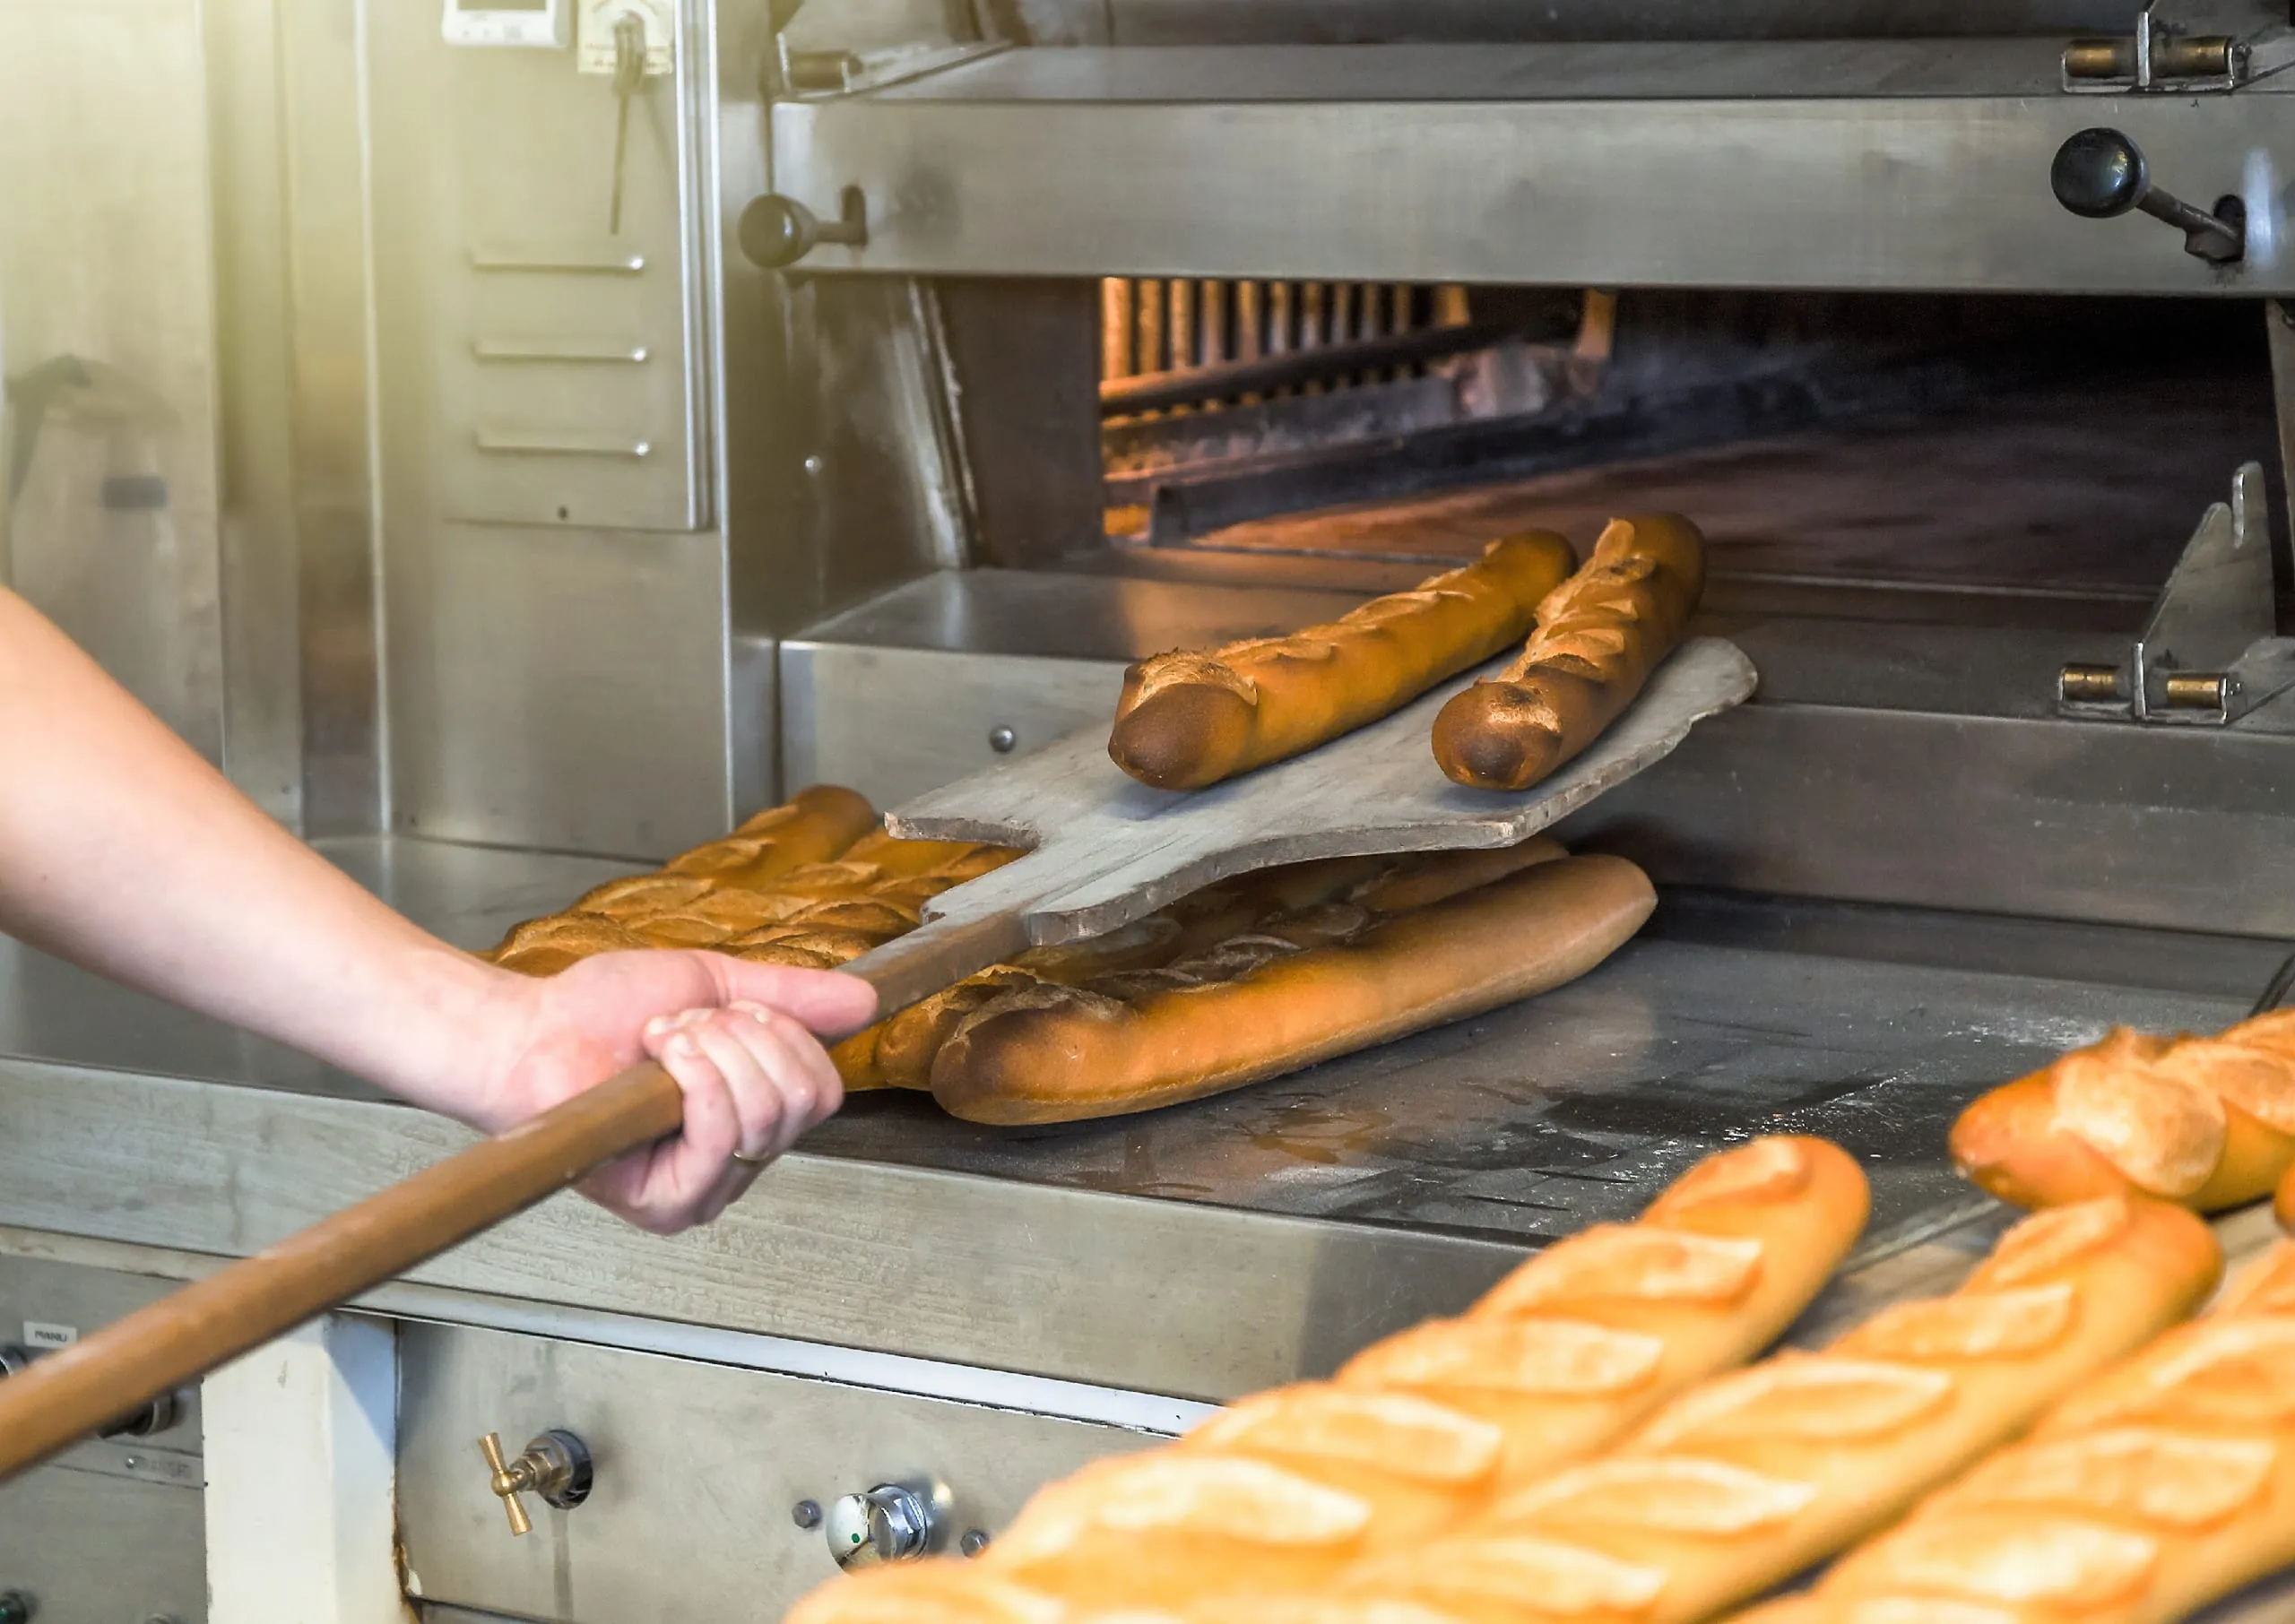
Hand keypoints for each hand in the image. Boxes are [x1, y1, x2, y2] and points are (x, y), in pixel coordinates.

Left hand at [464, 950, 877, 1232]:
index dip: (786, 1036)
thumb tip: (866, 1000)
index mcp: (753, 1118)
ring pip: (767, 1113)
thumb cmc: (602, 1012)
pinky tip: (659, 1062)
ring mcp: (706, 1189)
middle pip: (804, 1100)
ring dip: (714, 1052)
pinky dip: (696, 1079)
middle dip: (748, 1038)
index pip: (823, 1090)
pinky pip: (723, 1134)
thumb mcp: (717, 986)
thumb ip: (794, 996)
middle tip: (685, 1028)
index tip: (728, 1011)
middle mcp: (738, 1162)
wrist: (532, 1030)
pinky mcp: (669, 1204)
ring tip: (663, 1041)